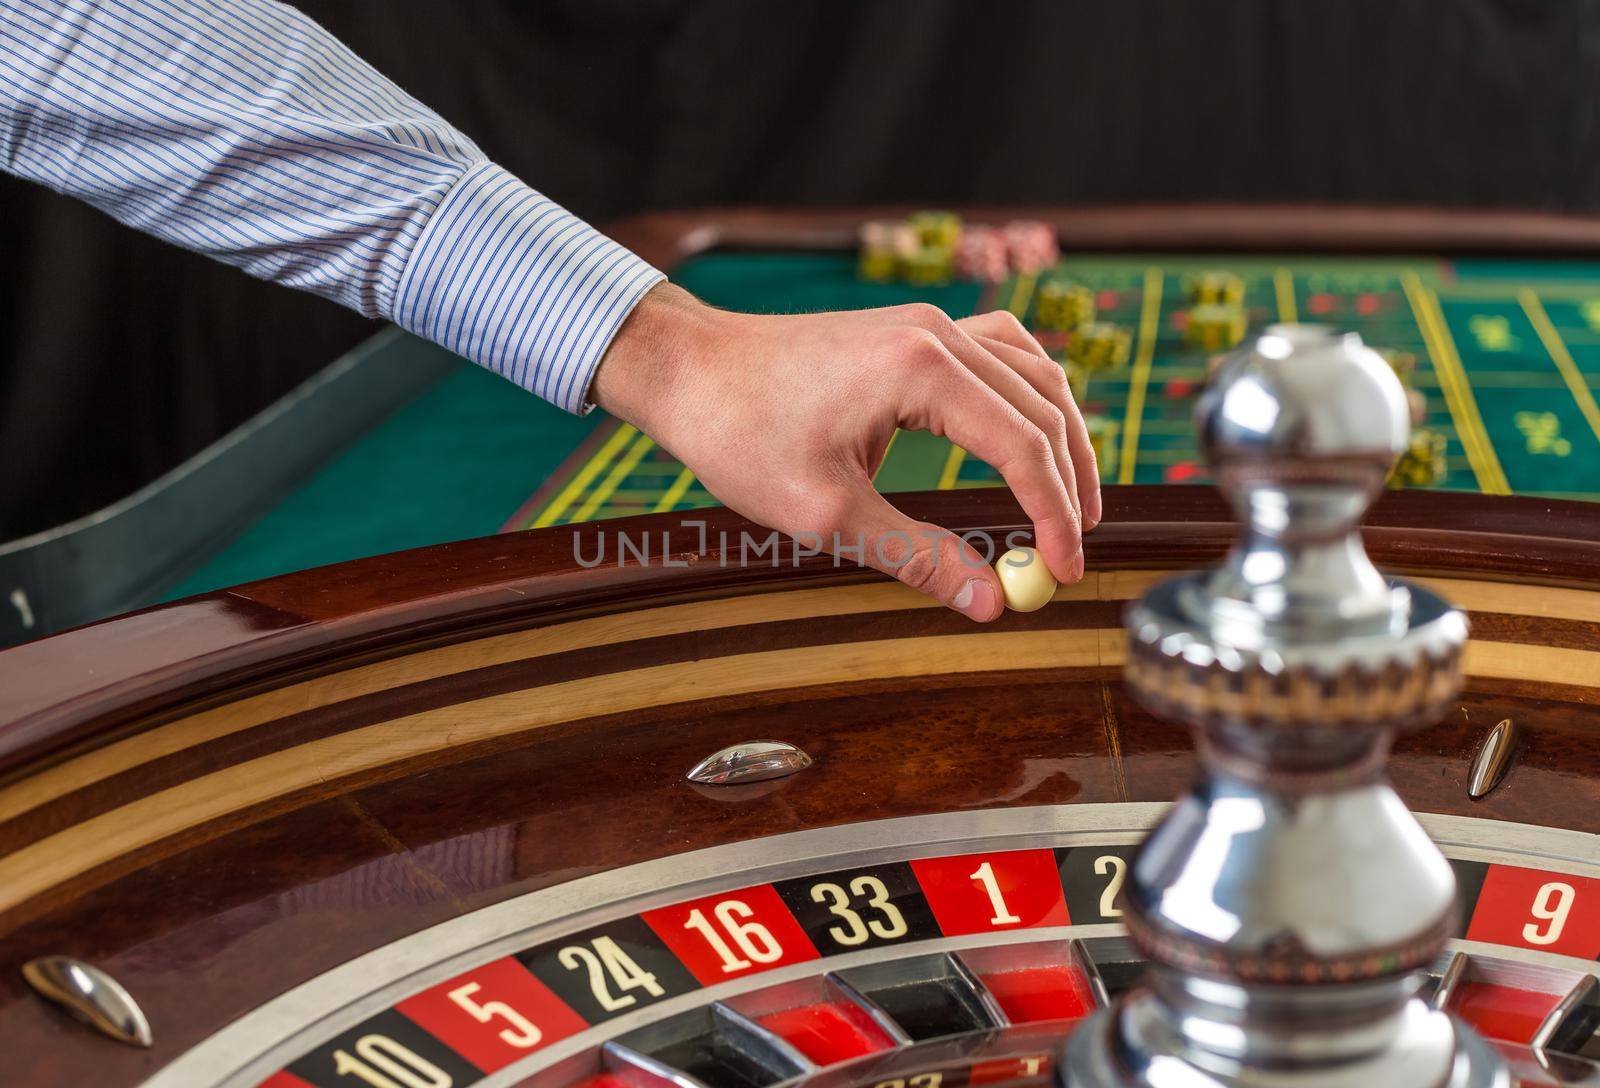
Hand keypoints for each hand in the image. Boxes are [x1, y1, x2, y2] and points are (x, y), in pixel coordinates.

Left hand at [590, 283, 1099, 620]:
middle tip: (1073, 548)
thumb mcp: (826, 512)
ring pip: (1031, 372)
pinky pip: (999, 354)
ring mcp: (926, 322)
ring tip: (1070, 500)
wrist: (686, 367)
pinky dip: (1026, 398)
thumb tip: (988, 601)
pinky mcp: (911, 329)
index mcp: (921, 368)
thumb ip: (916, 555)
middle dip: (1068, 481)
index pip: (1022, 446)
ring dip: (1059, 435)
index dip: (1052, 515)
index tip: (1063, 570)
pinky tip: (1029, 434)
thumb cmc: (739, 432)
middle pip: (1041, 406)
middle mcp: (936, 331)